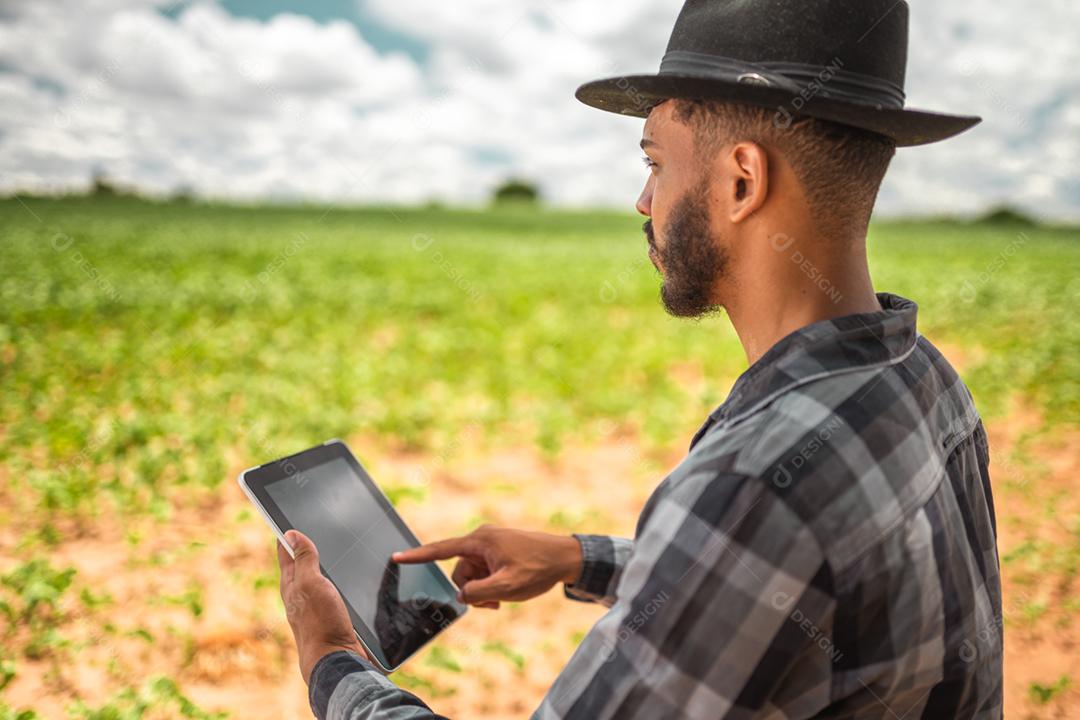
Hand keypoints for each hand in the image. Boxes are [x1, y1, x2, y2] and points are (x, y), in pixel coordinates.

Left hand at [278, 530, 367, 683]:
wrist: (336, 661)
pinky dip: (335, 582)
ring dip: (321, 567)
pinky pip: (330, 593)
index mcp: (291, 585)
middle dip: (303, 549)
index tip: (284, 522)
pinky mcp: (331, 618)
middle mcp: (300, 596)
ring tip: (326, 552)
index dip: (287, 537)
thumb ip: (303, 559)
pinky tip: (344, 582)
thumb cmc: (321, 623)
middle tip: (305, 531)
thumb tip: (291, 533)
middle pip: (300, 566)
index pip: (286, 553)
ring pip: (317, 580)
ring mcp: (315, 608)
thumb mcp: (311, 584)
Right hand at [392, 525, 582, 608]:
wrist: (566, 558)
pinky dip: (490, 585)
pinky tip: (506, 592)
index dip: (417, 556)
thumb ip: (477, 593)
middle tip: (493, 603)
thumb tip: (460, 596)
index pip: (441, 550)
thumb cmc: (538, 569)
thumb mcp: (506, 587)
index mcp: (480, 541)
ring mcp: (490, 545)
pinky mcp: (498, 551)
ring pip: (472, 575)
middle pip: (459, 571)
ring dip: (483, 590)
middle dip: (471, 590)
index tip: (396, 557)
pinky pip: (484, 572)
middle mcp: (481, 539)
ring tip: (503, 599)